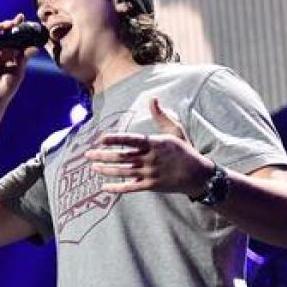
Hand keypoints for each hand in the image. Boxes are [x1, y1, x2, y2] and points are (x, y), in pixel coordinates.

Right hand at [0, 13, 38, 108]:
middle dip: (10, 25)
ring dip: (0, 29)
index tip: (23, 18)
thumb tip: (34, 47)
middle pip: (5, 34)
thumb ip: (24, 58)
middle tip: (16, 21)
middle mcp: (2, 52)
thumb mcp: (19, 71)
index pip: (15, 37)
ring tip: (6, 25)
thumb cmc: (6, 88)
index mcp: (12, 54)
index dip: (19, 27)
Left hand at [84, 98, 214, 195]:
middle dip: (102, 156)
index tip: (101, 139)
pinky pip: (130, 187)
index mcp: (155, 143)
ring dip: (106, 170)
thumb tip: (152, 98)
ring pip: (123, 172)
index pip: (131, 140)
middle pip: (122, 157)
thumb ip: (161, 116)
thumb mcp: (175, 130)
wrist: (199, 175)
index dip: (115, 139)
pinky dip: (117, 188)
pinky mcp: (151, 186)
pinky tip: (105, 187)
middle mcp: (150, 158)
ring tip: (93, 167)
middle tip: (87, 154)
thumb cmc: (185, 151)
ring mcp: (150, 173)